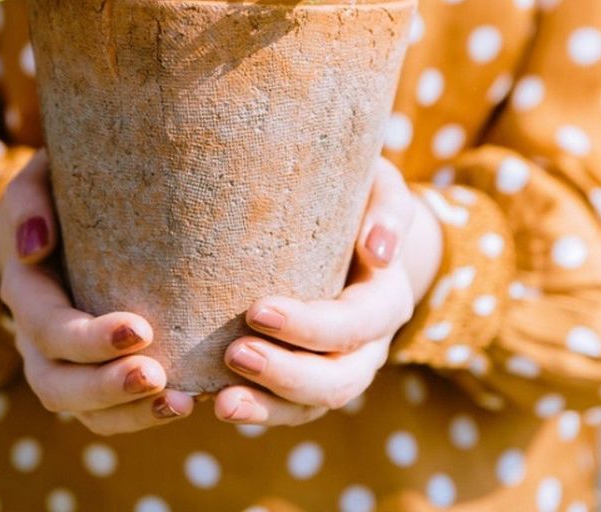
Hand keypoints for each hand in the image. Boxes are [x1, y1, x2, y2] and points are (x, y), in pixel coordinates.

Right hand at [0, 149, 194, 433]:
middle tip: (158, 376)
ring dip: (131, 414)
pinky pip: (110, 415)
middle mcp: (37, 338)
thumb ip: (31, 200)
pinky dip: (142, 417)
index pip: (49, 328)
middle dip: (107, 387)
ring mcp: (64, 364)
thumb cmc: (62, 191)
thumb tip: (36, 244)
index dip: (89, 339)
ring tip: (182, 403)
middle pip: (57, 385)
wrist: (72, 215)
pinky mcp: (94, 375)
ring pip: (84, 411)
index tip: (142, 329)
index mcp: (25, 290)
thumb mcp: (38, 180)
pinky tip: (185, 404)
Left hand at [215, 157, 442, 425]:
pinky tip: (213, 404)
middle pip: (338, 380)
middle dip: (285, 374)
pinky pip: (286, 409)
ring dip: (267, 408)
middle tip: (234, 355)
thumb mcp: (380, 188)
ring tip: (219, 402)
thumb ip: (388, 210)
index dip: (310, 327)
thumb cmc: (357, 196)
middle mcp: (368, 345)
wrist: (349, 226)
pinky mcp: (307, 379)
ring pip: (310, 406)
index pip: (354, 324)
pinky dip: (255, 412)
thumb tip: (379, 251)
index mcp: (385, 300)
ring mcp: (339, 368)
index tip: (256, 309)